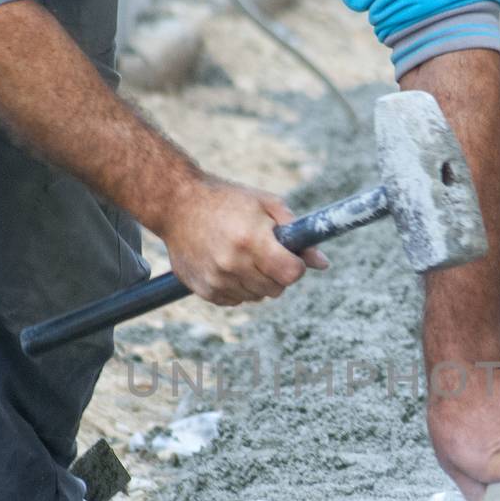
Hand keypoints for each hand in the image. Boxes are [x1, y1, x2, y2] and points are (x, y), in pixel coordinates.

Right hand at [159, 178, 327, 305]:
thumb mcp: (266, 204)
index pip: (291, 273)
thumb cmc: (226, 199)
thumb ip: (297, 232)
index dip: (296, 265)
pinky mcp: (205, 290)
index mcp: (251, 239)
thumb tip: (323, 263)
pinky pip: (236, 300)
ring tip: (243, 255)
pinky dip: (238, 287)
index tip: (290, 256)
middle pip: (277, 289)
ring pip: (257, 296)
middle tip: (265, 252)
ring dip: (258, 281)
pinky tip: (227, 264)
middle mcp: (233, 263)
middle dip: (278, 273)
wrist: (176, 204)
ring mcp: (217, 279)